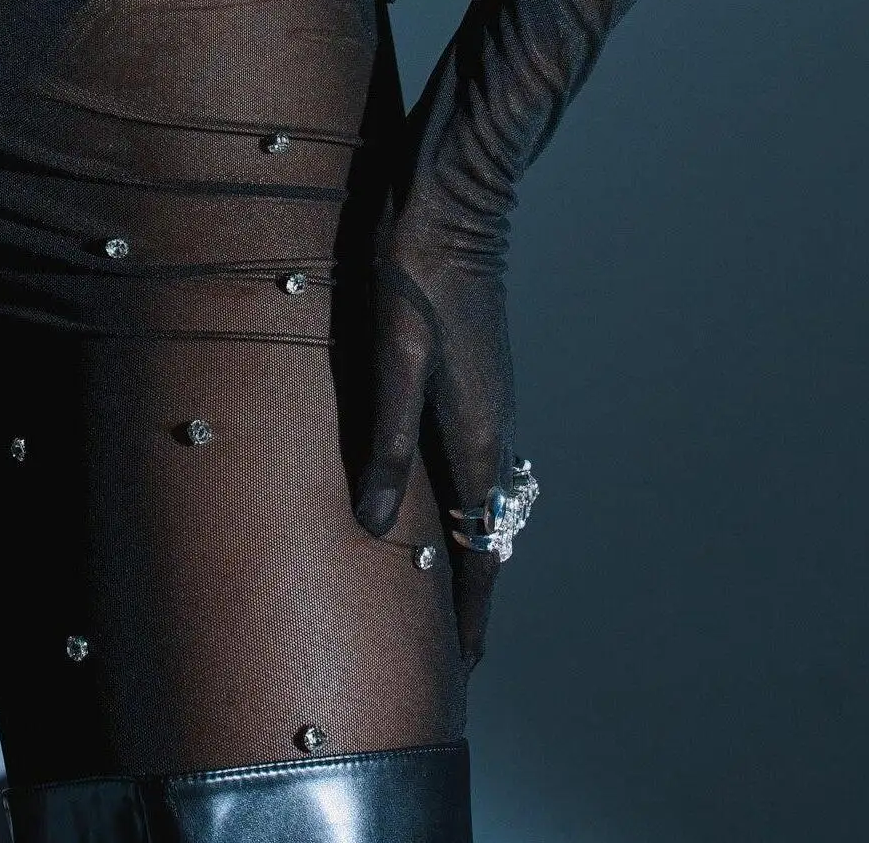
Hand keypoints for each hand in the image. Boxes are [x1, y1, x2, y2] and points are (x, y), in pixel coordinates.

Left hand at [351, 186, 519, 669]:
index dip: (474, 611)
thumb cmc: (415, 270)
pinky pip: (470, 459)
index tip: (469, 670)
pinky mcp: (471, 375)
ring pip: (481, 495)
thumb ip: (387, 441)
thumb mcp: (394, 356)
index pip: (482, 547)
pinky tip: (426, 500)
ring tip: (441, 592)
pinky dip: (457, 500)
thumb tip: (375, 530)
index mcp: (478, 433)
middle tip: (451, 651)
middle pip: (487, 530)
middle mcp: (493, 425)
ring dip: (466, 546)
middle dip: (471, 591)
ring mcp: (486, 398)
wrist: (452, 198)